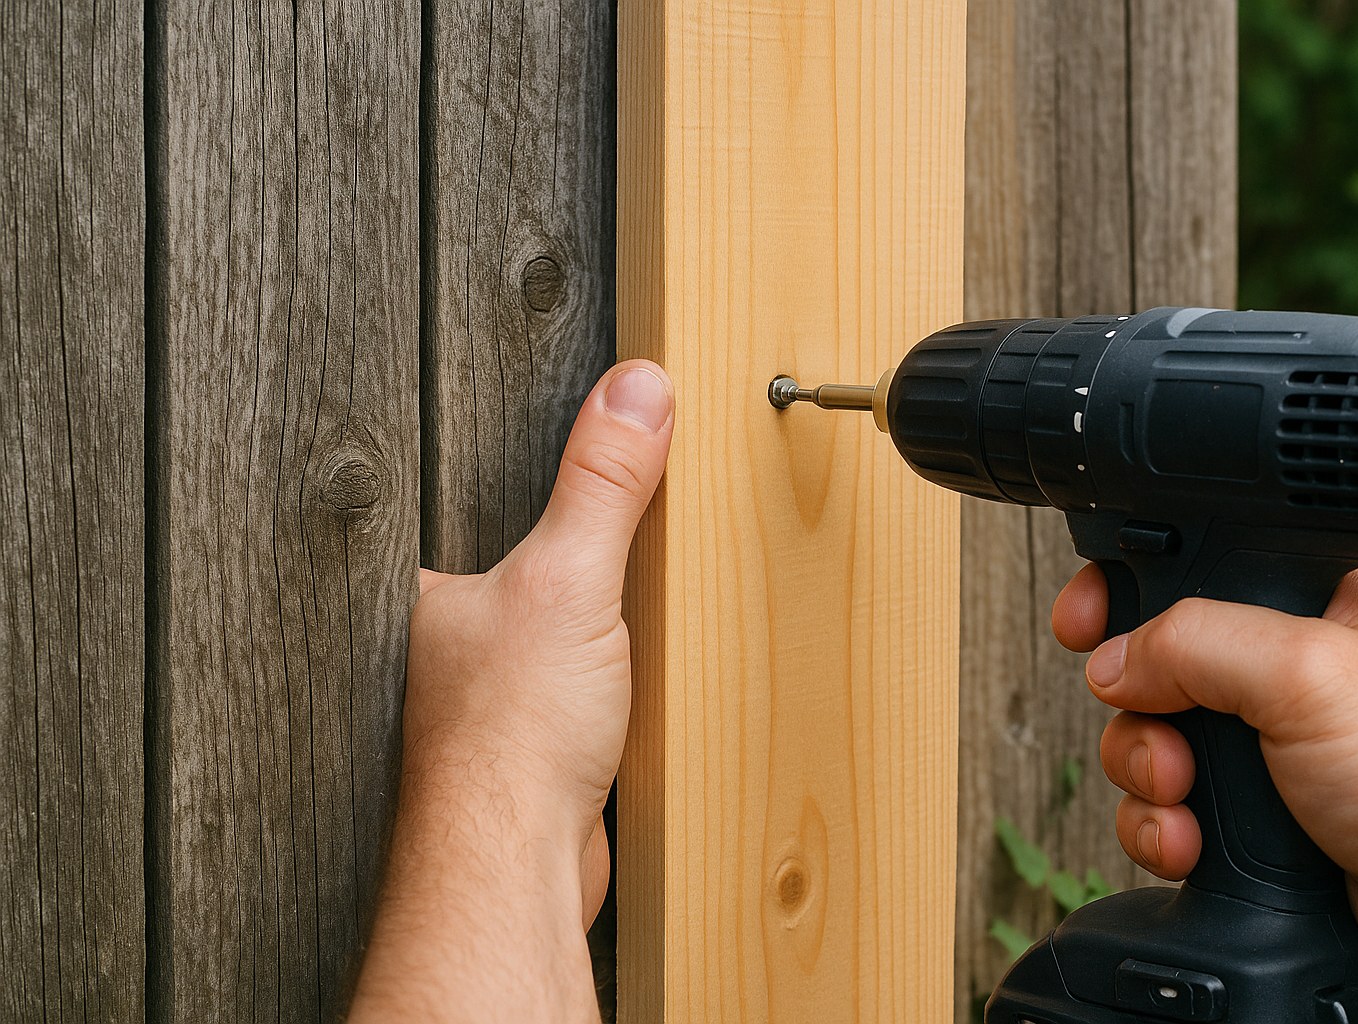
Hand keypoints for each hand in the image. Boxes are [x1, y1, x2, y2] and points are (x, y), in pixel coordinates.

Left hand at [351, 360, 673, 1022]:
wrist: (520, 864)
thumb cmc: (508, 740)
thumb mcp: (571, 576)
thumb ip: (603, 482)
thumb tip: (636, 388)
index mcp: (430, 585)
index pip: (456, 490)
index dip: (497, 458)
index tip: (541, 416)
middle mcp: (449, 633)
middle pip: (512, 550)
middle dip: (558, 526)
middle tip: (605, 475)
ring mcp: (494, 687)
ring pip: (549, 615)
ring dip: (588, 600)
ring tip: (622, 560)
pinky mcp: (537, 735)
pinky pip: (581, 668)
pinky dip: (609, 657)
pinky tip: (630, 657)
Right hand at [1055, 564, 1357, 1015]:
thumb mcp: (1307, 674)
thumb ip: (1195, 643)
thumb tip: (1112, 662)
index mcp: (1310, 602)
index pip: (1190, 569)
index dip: (1125, 593)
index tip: (1085, 621)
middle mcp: (1284, 670)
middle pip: (1153, 666)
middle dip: (1138, 711)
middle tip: (1166, 738)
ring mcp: (1266, 745)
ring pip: (1149, 742)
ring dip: (1147, 779)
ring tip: (1187, 803)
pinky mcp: (1251, 813)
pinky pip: (1164, 808)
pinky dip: (1161, 829)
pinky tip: (1192, 845)